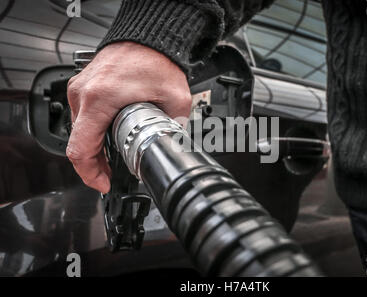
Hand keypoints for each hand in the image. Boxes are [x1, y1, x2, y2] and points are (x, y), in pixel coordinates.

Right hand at [66, 42, 191, 192]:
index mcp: (100, 100)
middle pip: (77, 144)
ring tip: (110, 159)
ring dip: (92, 149)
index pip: (80, 150)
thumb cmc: (157, 59)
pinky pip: (81, 117)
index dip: (90, 175)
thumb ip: (175, 128)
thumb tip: (175, 147)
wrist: (149, 37)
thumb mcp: (175, 99)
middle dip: (94, 165)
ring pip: (78, 132)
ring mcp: (80, 89)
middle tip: (111, 175)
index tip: (103, 184)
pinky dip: (92, 132)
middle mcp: (83, 94)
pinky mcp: (83, 86)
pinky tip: (107, 137)